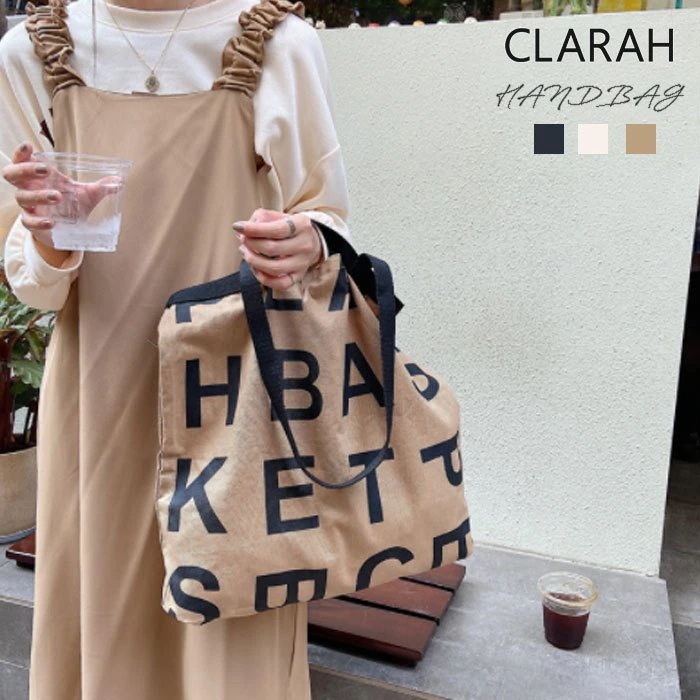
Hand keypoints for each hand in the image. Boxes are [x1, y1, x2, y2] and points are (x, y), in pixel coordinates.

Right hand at [2, 142, 123, 264]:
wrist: (66, 231)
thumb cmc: (70, 205)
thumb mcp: (86, 194)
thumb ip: (101, 187)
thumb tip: (120, 181)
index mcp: (39, 177)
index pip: (21, 160)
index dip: (21, 153)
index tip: (29, 146)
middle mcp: (29, 189)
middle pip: (13, 175)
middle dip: (26, 170)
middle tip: (45, 170)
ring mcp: (28, 207)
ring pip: (22, 197)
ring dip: (39, 195)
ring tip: (58, 197)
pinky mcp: (31, 223)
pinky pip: (28, 221)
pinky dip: (39, 221)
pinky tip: (51, 222)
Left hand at [233, 208, 322, 291]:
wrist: (311, 241)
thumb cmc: (289, 227)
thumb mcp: (278, 215)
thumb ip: (260, 218)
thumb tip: (242, 231)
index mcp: (301, 225)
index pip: (276, 229)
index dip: (254, 229)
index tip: (238, 226)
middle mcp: (305, 245)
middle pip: (272, 248)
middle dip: (251, 244)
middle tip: (243, 240)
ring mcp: (302, 263)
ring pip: (274, 268)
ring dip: (253, 261)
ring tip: (245, 253)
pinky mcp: (298, 276)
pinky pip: (280, 284)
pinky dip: (263, 278)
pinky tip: (255, 268)